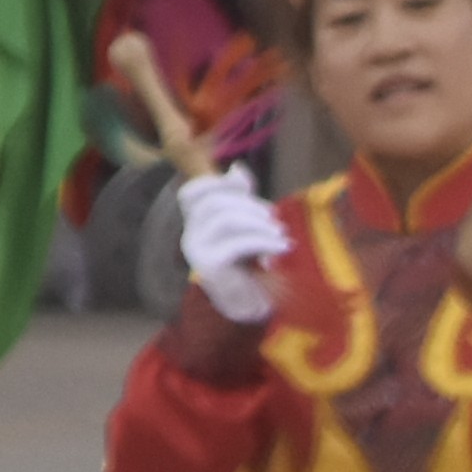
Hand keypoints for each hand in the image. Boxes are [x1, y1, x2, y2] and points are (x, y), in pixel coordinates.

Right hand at [178, 169, 290, 323]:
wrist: (246, 302)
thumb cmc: (247, 262)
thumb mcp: (246, 223)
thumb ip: (241, 197)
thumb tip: (237, 168)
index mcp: (194, 222)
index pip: (191, 192)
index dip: (218, 184)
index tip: (247, 188)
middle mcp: (189, 234)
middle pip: (214, 203)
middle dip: (249, 205)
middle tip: (274, 218)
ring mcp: (196, 250)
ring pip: (226, 219)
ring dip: (259, 224)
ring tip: (280, 234)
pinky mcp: (209, 265)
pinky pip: (237, 244)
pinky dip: (264, 242)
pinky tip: (281, 248)